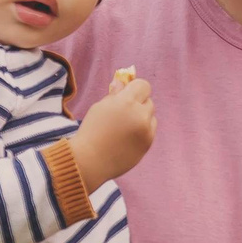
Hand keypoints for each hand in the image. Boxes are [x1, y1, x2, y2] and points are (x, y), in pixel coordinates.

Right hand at [71, 67, 156, 184]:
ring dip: (142, 117)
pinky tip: (127, 137)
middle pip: (148, 100)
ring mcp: (146, 131)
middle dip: (138, 103)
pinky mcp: (148, 143)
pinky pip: (150, 130)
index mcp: (126, 102)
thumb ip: (114, 94)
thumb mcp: (99, 107)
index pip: (143, 85)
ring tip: (124, 127)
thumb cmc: (91, 131)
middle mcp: (140, 115)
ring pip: (151, 116)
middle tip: (123, 112)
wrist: (90, 161)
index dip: (135, 88)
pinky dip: (142, 130)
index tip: (127, 94)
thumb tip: (122, 82)